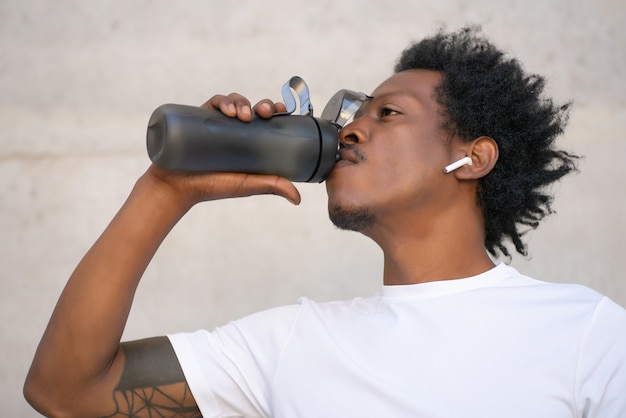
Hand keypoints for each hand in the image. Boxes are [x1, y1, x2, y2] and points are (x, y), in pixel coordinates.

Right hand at [143, 93, 299, 208]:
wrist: (177, 187)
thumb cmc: (213, 187)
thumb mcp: (248, 185)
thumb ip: (272, 186)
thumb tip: (298, 198)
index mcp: (248, 141)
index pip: (266, 120)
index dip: (276, 110)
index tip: (283, 110)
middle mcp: (233, 130)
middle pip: (252, 108)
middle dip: (261, 104)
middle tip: (264, 113)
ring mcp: (216, 123)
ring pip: (235, 103)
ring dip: (242, 102)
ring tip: (242, 115)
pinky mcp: (198, 118)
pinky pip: (214, 102)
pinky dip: (223, 101)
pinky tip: (228, 111)